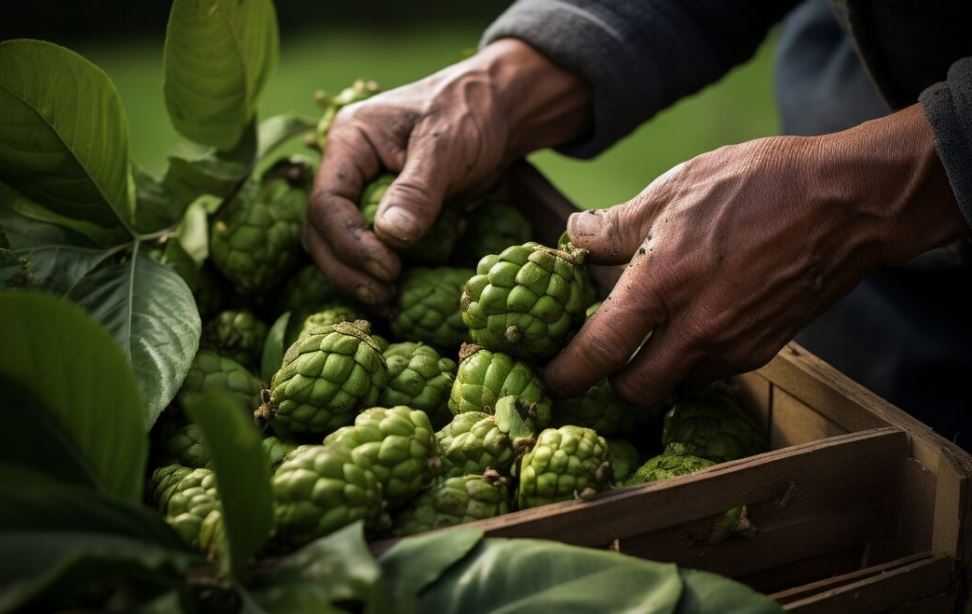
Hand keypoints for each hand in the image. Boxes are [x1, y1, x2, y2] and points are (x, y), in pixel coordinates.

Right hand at [303, 39, 590, 304]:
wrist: (498, 111)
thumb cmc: (471, 113)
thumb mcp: (447, 146)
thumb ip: (418, 190)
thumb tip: (391, 237)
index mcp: (350, 142)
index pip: (327, 202)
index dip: (351, 243)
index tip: (389, 268)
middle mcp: (347, 170)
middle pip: (320, 231)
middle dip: (347, 268)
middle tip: (385, 293)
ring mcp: (362, 194)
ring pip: (336, 246)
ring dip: (356, 278)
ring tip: (389, 299)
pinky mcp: (384, 215)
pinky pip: (366, 251)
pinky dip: (375, 275)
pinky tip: (396, 294)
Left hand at [545, 104, 968, 404]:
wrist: (847, 201)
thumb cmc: (759, 183)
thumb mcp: (676, 186)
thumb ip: (617, 224)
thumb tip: (573, 236)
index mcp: (662, 283)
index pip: (598, 351)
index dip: (566, 373)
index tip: (549, 378)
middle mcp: (696, 328)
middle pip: (634, 391)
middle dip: (610, 383)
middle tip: (601, 356)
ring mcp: (734, 345)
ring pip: (674, 384)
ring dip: (653, 370)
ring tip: (650, 330)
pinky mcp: (762, 349)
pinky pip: (709, 371)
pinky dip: (690, 358)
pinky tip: (691, 320)